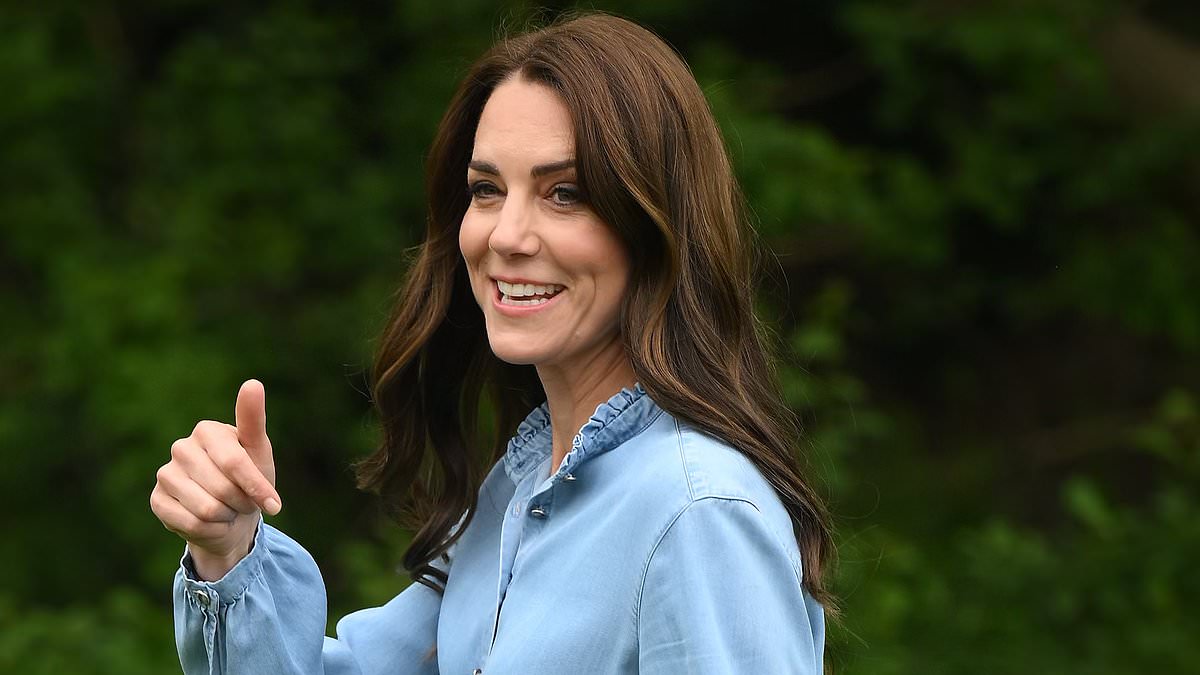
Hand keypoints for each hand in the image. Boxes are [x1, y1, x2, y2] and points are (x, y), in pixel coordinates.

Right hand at [150, 379, 281, 579]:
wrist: (231, 515)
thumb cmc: (248, 478)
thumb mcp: (258, 452)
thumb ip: (254, 420)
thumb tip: (253, 383)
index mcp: (207, 431)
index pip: (235, 462)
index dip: (256, 487)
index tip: (274, 504)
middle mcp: (181, 447)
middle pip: (223, 488)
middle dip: (242, 503)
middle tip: (244, 502)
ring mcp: (165, 474)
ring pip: (207, 508)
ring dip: (227, 516)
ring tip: (227, 508)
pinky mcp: (157, 500)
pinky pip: (192, 523)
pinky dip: (210, 529)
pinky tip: (210, 521)